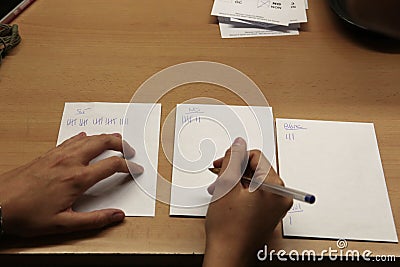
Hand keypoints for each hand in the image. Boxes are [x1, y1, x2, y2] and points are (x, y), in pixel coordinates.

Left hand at [0, 132, 142, 236]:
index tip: (136, 169)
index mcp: (78, 178)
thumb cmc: (28, 214)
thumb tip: (117, 216)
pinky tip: (84, 138)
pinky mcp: (48, 154)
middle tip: (130, 149)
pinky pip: (71, 140)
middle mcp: (70, 161)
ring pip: (88, 138)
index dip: (129, 166)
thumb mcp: (63, 224)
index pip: (112, 165)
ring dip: (104, 137)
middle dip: (120, 143)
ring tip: (115, 140)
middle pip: (103, 143)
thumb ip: (94, 220)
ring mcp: (58, 155)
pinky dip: (84, 137)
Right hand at [203, 138, 292, 266]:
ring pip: (254, 181)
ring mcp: (275, 206)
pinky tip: (227, 198)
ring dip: (235, 181)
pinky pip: (256, 194)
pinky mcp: (268, 214)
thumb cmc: (228, 227)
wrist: (227, 254)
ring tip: (220, 190)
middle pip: (256, 169)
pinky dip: (241, 192)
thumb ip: (233, 160)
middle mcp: (280, 196)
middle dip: (235, 171)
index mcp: (275, 187)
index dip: (236, 158)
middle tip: (219, 177)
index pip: (257, 157)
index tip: (222, 164)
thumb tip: (238, 144)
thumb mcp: (227, 185)